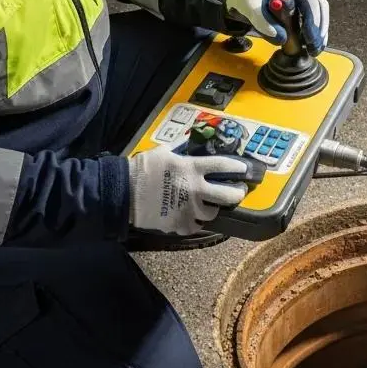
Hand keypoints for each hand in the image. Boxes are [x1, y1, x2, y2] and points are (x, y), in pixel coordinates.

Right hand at [127, 147, 247, 235]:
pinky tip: (193, 217)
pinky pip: (196, 226)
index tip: (244, 170)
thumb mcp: (164, 152)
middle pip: (228, 195)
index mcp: (192, 168)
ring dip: (213, 209)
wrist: (122, 193)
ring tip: (211, 206)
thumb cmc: (142, 169)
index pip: (224, 166)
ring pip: (213, 213)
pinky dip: (196, 222)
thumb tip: (190, 140)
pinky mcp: (180, 225)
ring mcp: (189, 209)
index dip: (238, 168)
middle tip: (238, 192)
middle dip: (237, 193)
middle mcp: (195, 189)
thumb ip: (181, 148)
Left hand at [225, 0, 328, 52]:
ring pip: (319, 9)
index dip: (313, 20)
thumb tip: (281, 39)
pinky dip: (314, 28)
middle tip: (315, 47)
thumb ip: (263, 22)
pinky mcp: (297, 2)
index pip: (309, 0)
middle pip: (319, 4)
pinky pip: (311, 13)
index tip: (310, 38)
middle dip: (320, 27)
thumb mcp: (249, 8)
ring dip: (319, 29)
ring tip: (316, 48)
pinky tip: (311, 41)